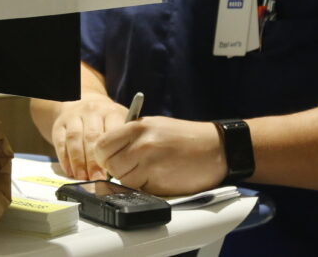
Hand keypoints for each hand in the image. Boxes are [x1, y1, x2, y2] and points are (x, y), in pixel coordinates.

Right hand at [51, 95, 128, 179]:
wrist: (81, 104)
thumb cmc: (105, 121)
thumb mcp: (119, 123)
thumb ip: (123, 141)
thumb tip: (124, 168)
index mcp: (111, 112)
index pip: (111, 132)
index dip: (111, 152)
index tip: (112, 170)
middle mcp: (92, 111)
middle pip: (91, 136)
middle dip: (94, 161)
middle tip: (97, 179)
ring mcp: (74, 116)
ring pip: (74, 139)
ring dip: (78, 161)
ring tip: (82, 178)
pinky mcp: (59, 125)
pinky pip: (61, 142)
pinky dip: (64, 158)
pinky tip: (70, 171)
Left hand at [93, 116, 226, 195]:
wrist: (215, 149)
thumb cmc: (185, 138)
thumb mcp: (154, 126)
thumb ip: (129, 137)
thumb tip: (106, 154)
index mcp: (137, 127)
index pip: (101, 145)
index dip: (104, 155)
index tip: (112, 157)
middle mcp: (142, 145)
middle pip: (110, 165)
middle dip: (117, 169)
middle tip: (133, 165)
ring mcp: (150, 165)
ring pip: (123, 180)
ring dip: (131, 180)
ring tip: (149, 170)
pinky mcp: (159, 184)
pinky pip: (139, 190)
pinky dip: (144, 188)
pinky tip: (159, 177)